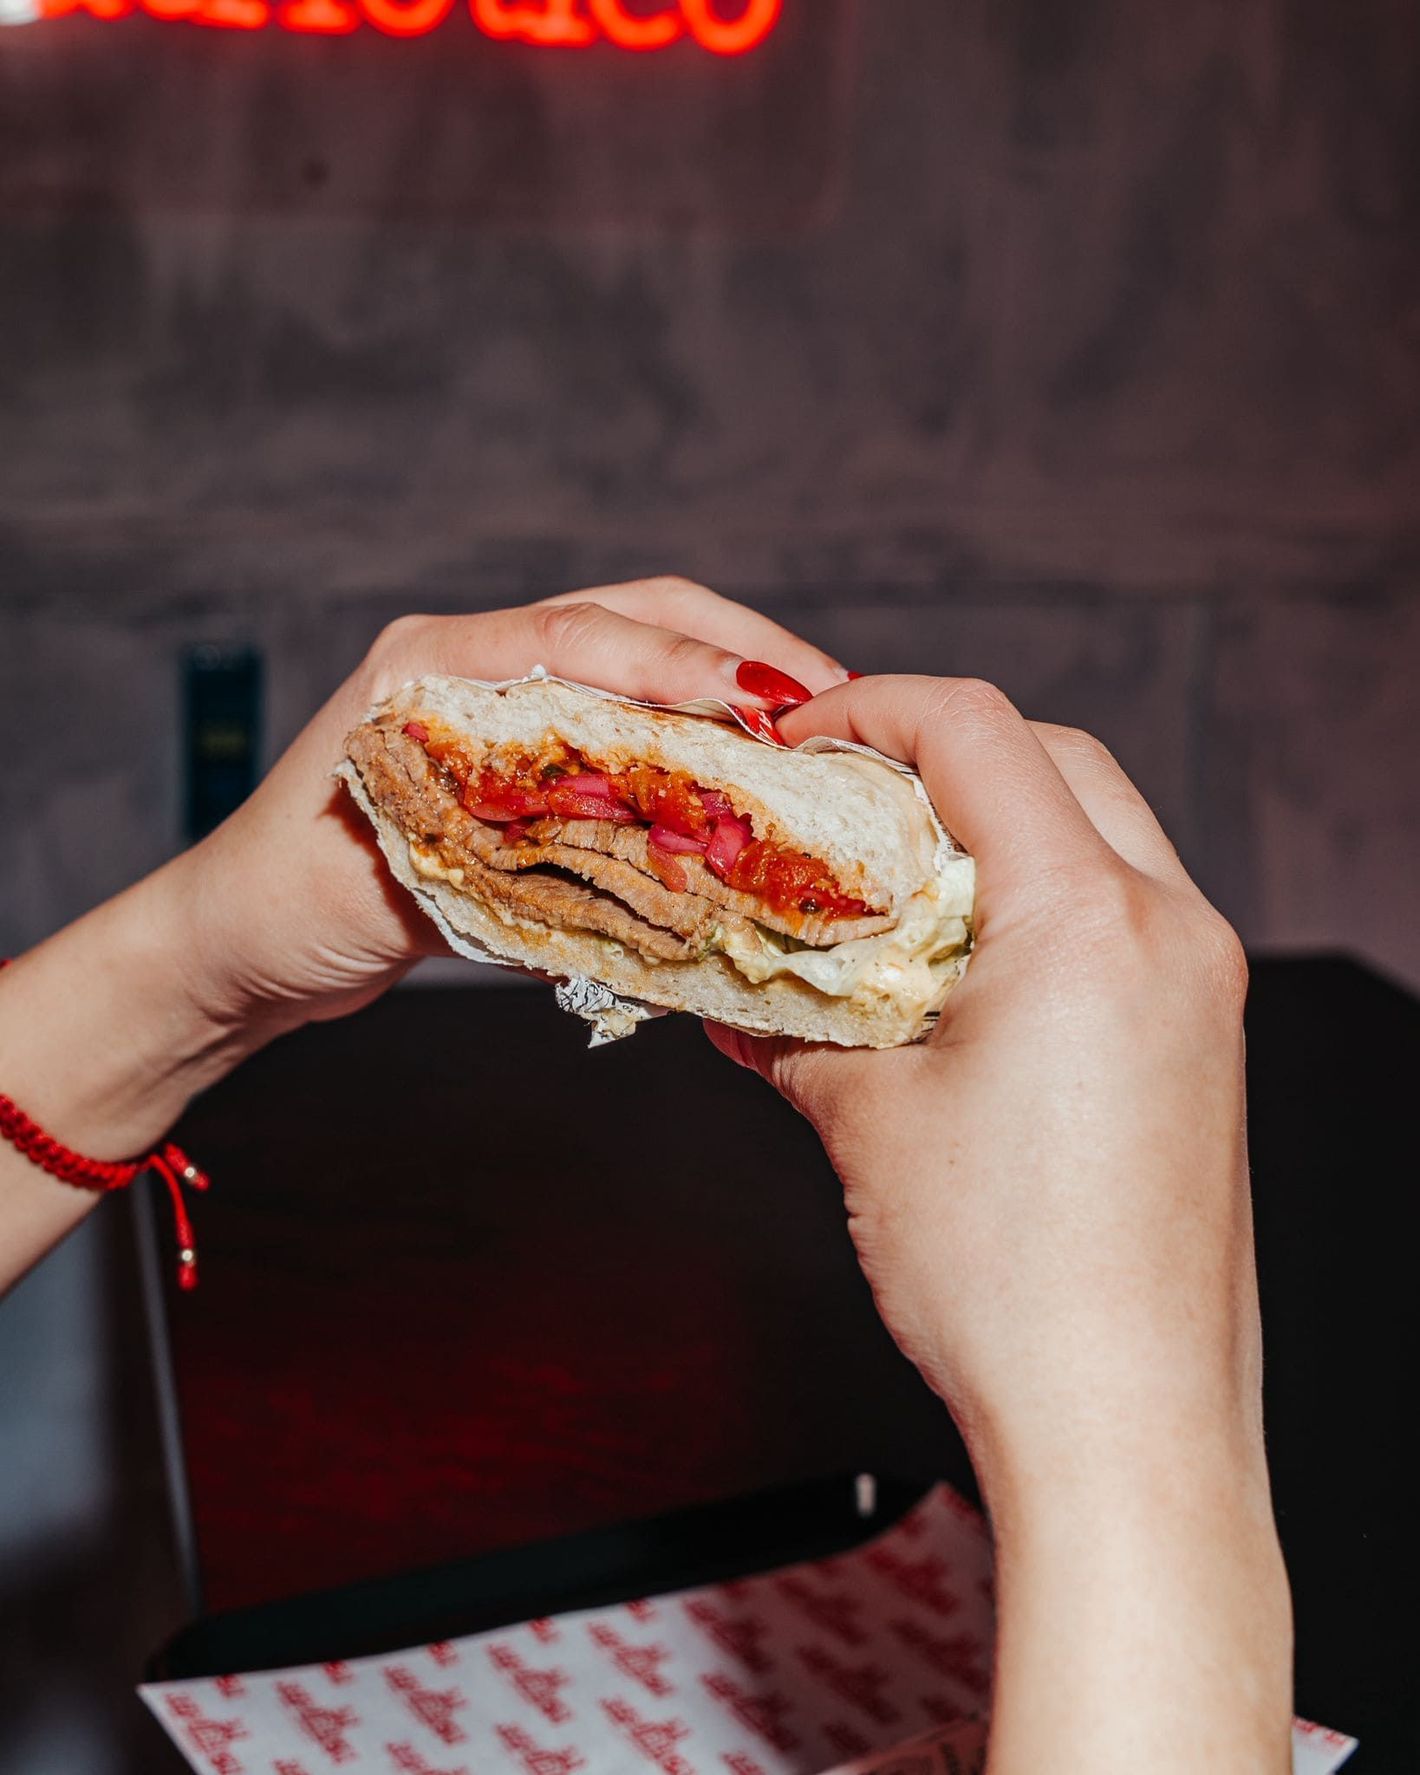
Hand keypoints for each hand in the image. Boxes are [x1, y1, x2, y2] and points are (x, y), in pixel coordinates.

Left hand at [185, 579, 847, 1042]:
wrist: (234, 948)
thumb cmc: (285, 908)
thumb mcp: (392, 875)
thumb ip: (505, 847)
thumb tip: (647, 846)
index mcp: (427, 664)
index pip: (578, 636)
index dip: (681, 660)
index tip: (767, 700)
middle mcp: (464, 662)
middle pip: (626, 618)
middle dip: (734, 648)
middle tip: (832, 696)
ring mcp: (490, 700)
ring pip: (631, 661)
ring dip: (722, 683)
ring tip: (810, 726)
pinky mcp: (509, 753)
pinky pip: (617, 723)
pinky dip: (686, 736)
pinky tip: (740, 768)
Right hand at [708, 675, 1291, 1771]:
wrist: (1124, 1428)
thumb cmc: (1005, 1283)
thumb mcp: (867, 1125)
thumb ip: (791, 1028)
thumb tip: (734, 998)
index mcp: (1086, 920)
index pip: (978, 734)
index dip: (871, 710)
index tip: (802, 741)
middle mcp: (1170, 928)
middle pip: (1056, 757)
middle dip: (941, 754)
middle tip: (845, 800)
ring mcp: (1205, 984)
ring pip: (1102, 827)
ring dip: (999, 823)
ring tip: (898, 878)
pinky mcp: (1208, 1039)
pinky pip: (1127, 910)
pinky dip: (1045, 894)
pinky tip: (967, 962)